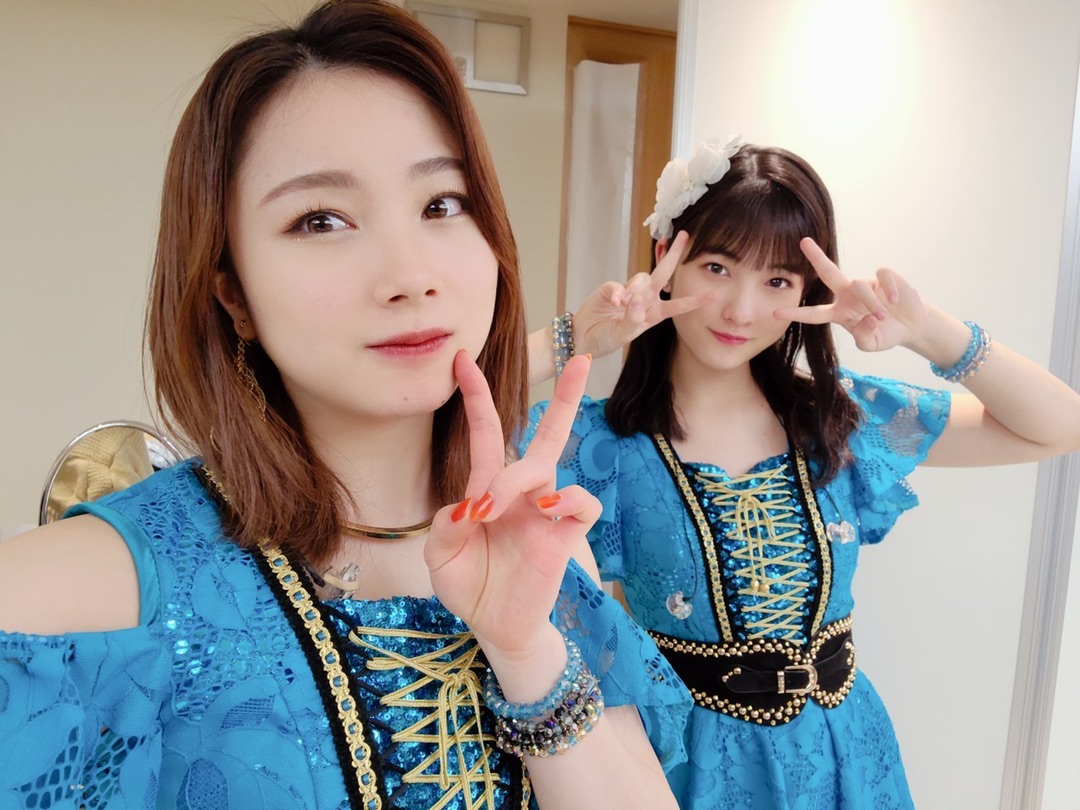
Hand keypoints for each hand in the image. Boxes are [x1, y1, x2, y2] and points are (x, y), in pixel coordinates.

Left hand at [425, 351, 599, 657]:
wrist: (495, 628)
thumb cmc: (469, 587)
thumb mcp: (440, 559)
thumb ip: (444, 530)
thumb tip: (468, 506)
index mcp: (487, 489)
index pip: (485, 434)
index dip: (475, 396)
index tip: (461, 358)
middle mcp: (521, 493)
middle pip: (546, 434)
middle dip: (563, 397)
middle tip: (576, 358)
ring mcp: (545, 514)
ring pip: (550, 467)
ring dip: (519, 476)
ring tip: (493, 505)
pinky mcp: (565, 538)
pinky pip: (582, 505)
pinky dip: (567, 500)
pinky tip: (545, 510)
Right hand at [572, 231, 715, 357]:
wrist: (583, 337)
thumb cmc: (606, 339)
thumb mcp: (623, 336)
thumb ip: (631, 320)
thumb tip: (635, 300)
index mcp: (653, 314)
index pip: (678, 305)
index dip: (695, 301)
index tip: (714, 295)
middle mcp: (644, 300)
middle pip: (663, 273)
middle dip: (673, 254)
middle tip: (684, 236)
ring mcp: (628, 292)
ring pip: (640, 279)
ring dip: (636, 289)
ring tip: (623, 306)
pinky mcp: (611, 288)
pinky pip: (618, 286)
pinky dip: (617, 293)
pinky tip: (615, 303)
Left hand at [775, 237, 929, 351]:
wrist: (910, 325)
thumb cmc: (885, 333)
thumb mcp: (872, 344)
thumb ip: (864, 338)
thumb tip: (867, 320)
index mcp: (839, 312)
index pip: (813, 314)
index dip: (797, 313)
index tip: (776, 312)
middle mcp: (848, 294)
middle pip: (828, 273)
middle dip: (816, 257)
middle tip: (803, 242)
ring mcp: (865, 284)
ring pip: (859, 284)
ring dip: (871, 303)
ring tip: (882, 317)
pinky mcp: (885, 277)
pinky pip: (883, 276)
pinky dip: (890, 289)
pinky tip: (896, 300)